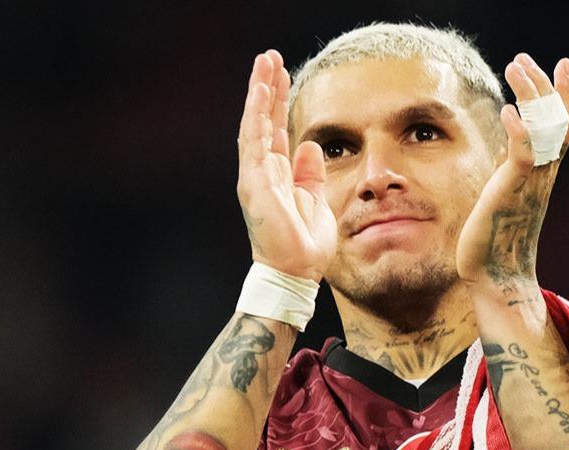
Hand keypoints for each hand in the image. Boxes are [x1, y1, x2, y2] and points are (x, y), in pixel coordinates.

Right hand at [236, 50, 336, 281]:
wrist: (296, 272)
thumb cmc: (304, 244)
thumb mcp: (315, 199)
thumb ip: (310, 173)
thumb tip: (310, 146)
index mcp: (278, 175)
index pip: (275, 130)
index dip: (278, 102)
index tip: (282, 74)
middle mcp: (262, 171)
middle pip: (263, 120)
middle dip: (267, 87)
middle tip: (269, 57)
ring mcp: (255, 175)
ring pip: (255, 124)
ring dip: (260, 92)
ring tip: (264, 63)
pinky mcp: (253, 182)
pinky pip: (254, 140)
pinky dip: (256, 114)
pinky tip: (261, 91)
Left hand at [456, 54, 568, 293]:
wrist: (499, 277)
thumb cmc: (497, 242)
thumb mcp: (505, 197)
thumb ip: (511, 175)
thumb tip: (505, 161)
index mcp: (543, 174)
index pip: (561, 126)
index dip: (564, 94)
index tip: (561, 65)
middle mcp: (543, 174)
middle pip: (555, 119)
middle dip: (544, 84)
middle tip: (525, 57)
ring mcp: (530, 182)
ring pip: (541, 129)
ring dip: (530, 95)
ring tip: (515, 66)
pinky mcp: (512, 192)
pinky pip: (522, 156)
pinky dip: (519, 131)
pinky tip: (507, 110)